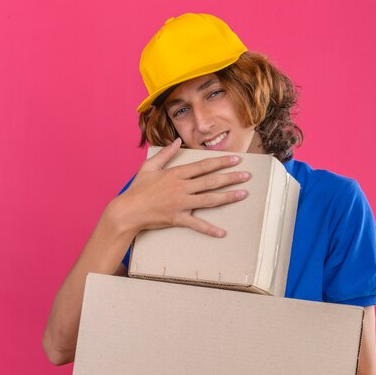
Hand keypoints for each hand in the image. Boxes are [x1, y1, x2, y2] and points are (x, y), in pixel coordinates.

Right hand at [116, 138, 249, 237]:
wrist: (128, 210)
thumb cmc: (138, 188)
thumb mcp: (149, 166)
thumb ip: (165, 154)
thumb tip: (176, 141)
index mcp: (177, 174)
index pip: (204, 166)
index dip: (221, 162)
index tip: (236, 159)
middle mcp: (182, 187)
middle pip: (211, 181)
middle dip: (231, 177)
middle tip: (247, 175)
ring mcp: (181, 203)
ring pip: (209, 199)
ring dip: (228, 197)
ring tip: (243, 194)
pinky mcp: (178, 218)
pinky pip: (196, 225)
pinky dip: (209, 229)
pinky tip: (222, 233)